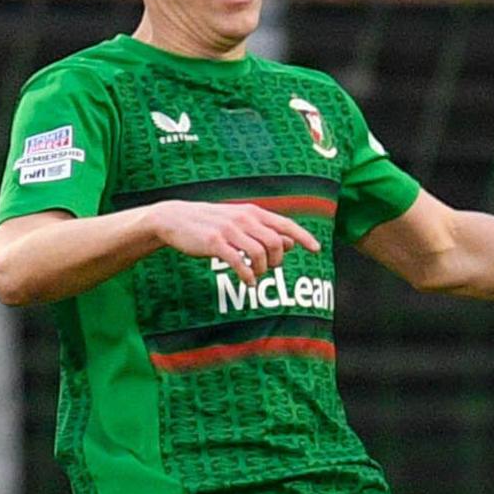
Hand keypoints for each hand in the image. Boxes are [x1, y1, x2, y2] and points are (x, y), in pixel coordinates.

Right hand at [146, 200, 320, 283]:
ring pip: (259, 253)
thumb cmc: (212, 222)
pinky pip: (238, 262)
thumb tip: (291, 243)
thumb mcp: (240, 221)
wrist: (175, 218)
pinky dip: (248, 275)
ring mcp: (229, 230)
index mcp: (252, 212)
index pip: (285, 224)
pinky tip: (249, 282)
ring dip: (262, 269)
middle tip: (270, 268)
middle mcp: (244, 219)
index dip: (304, 236)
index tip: (317, 249)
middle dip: (277, 260)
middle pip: (275, 243)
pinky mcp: (214, 243)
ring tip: (257, 275)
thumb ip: (264, 231)